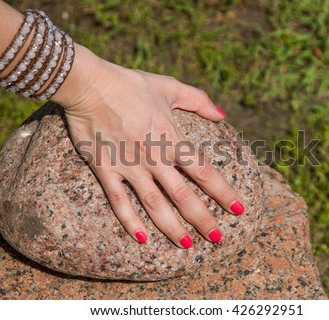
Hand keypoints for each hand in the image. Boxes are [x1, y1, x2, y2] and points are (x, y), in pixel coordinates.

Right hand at [52, 45, 243, 247]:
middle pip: (184, 195)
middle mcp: (155, 157)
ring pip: (155, 204)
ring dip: (172, 227)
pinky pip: (118, 200)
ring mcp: (130, 166)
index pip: (204, 172)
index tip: (238, 209)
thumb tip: (222, 115)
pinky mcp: (106, 170)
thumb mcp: (169, 87)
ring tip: (186, 245)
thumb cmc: (131, 84)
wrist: (90, 85)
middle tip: (218, 238)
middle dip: (203, 219)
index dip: (223, 192)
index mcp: (172, 139)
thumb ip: (198, 100)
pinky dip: (129, 220)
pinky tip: (141, 239)